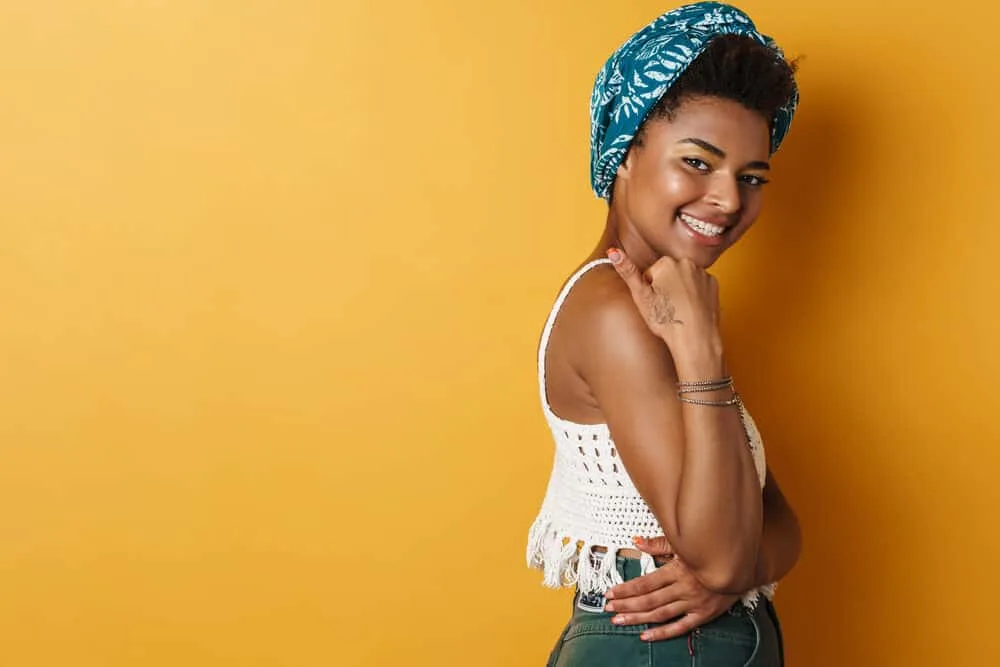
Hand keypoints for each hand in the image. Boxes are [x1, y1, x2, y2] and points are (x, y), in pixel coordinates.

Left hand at [604, 536, 741, 641]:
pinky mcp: (703, 615)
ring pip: (660, 614)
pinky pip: (680, 627)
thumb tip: (637, 541)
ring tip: (619, 620)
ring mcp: (693, 603)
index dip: (626, 589)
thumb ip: (659, 544)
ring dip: (638, 618)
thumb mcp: (685, 544)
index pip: (645, 582)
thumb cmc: (711, 551)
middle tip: (608, 608)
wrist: (743, 566)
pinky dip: (662, 633)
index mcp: (678, 569)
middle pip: (649, 600)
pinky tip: (645, 636)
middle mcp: (683, 588)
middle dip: (626, 605)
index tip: (610, 592)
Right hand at [606, 248, 721, 364]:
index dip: (650, 290)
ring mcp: (703, 273)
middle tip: (666, 307)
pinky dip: (695, 294)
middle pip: (669, 273)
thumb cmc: (667, 319)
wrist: (695, 338)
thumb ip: (628, 271)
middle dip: (665, 287)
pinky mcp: (714, 285)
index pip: (651, 273)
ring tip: (679, 309)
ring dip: (681, 290)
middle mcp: (687, 262)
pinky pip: (699, 286)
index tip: (655, 302)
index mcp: (667, 263)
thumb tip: (613, 251)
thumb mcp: (641, 296)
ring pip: (684, 279)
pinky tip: (691, 308)